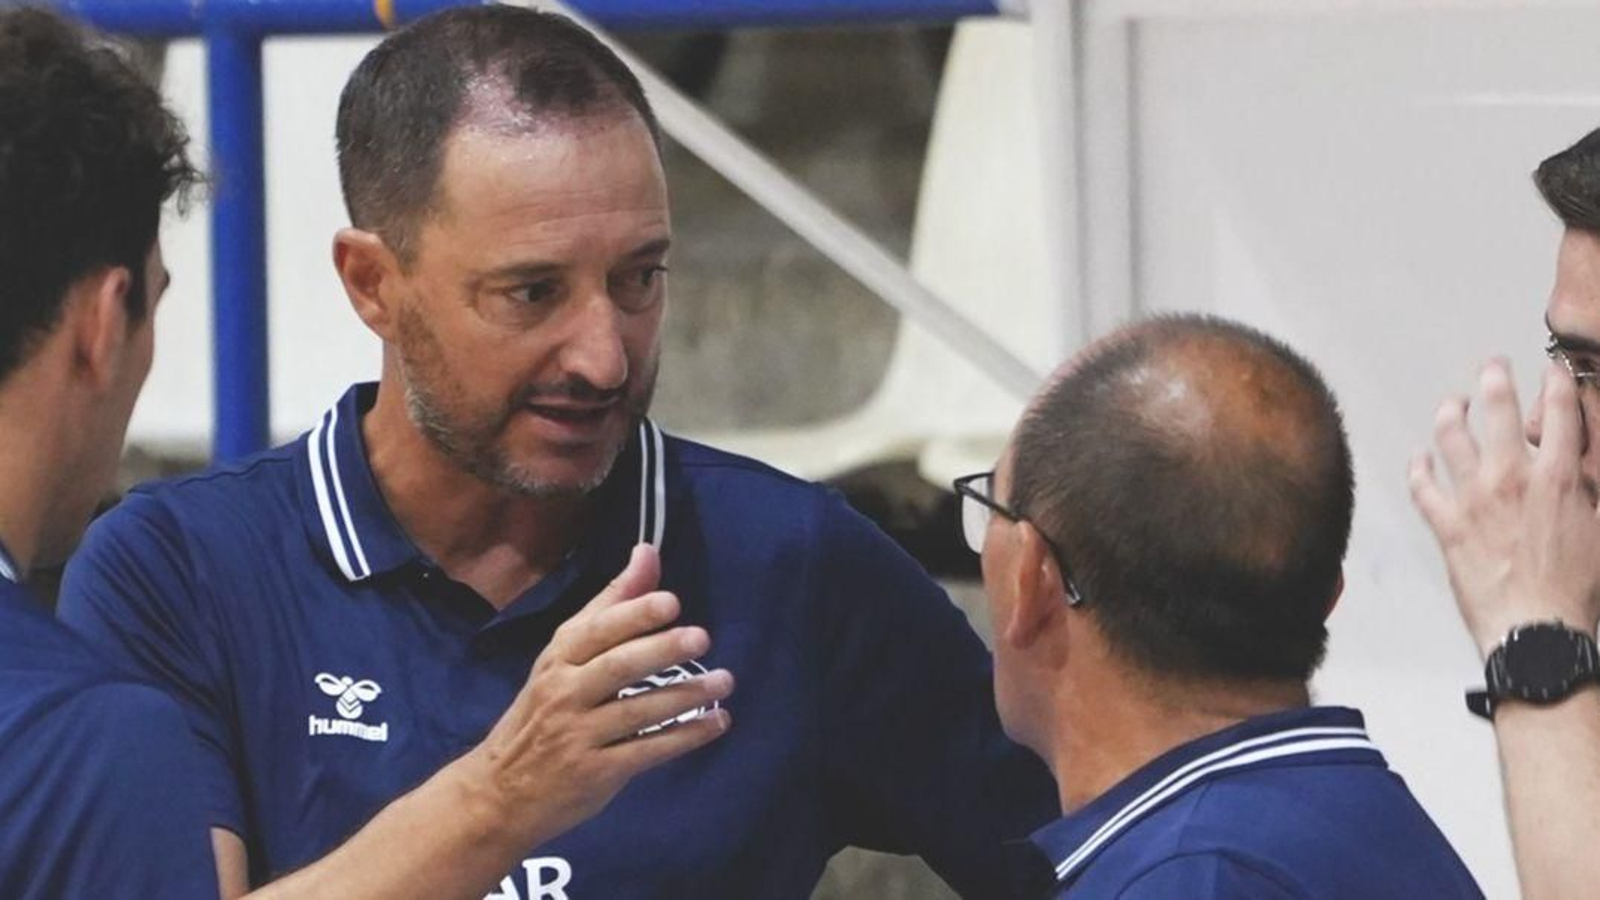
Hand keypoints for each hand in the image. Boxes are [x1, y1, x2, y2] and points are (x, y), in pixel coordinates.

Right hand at [462, 543, 733, 839]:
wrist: (500, 791)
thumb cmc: (542, 712)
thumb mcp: (564, 657)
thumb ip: (610, 606)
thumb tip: (647, 552)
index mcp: (558, 658)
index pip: (596, 630)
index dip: (634, 615)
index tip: (672, 602)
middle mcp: (565, 692)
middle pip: (617, 666)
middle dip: (661, 650)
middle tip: (702, 637)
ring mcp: (578, 735)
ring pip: (637, 710)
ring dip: (685, 694)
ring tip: (724, 681)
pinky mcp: (595, 772)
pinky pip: (646, 751)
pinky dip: (684, 736)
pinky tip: (716, 722)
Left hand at [1411, 359, 1599, 656]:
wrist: (1538, 629)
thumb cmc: (1577, 590)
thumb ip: (1590, 493)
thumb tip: (1582, 474)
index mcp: (1558, 478)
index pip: (1560, 414)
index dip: (1556, 385)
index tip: (1551, 371)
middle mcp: (1511, 478)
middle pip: (1498, 411)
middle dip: (1495, 380)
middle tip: (1493, 367)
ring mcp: (1474, 499)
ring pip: (1452, 438)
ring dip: (1450, 414)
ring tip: (1452, 404)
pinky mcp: (1447, 525)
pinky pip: (1422, 487)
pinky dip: (1418, 468)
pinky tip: (1418, 458)